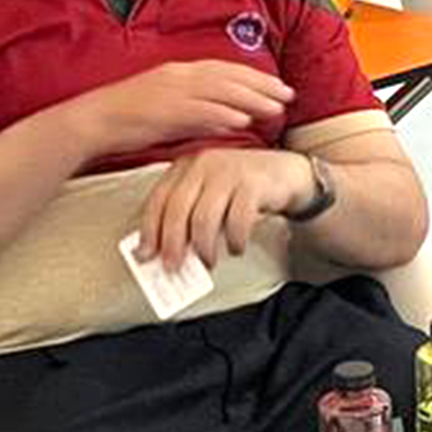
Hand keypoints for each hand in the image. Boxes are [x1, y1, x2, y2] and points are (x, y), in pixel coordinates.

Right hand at [64, 61, 292, 164]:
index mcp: (178, 71)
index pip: (225, 70)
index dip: (255, 77)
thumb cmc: (128, 119)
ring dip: (250, 99)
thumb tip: (230, 120)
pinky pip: (198, 111)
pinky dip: (221, 114)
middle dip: (262, 86)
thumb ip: (200, 112)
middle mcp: (178, 76)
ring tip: (275, 109)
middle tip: (289, 95)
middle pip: (230, 77)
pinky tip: (241, 121)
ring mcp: (170, 92)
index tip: (279, 85)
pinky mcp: (162, 111)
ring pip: (220, 92)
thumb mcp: (168, 109)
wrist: (92, 122)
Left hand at [135, 146, 319, 269]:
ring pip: (204, 218)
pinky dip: (234, 241)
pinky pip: (237, 221)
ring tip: (208, 262)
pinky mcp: (253, 184)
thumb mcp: (209, 194)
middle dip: (172, 244)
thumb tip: (165, 251)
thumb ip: (187, 214)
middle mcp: (204, 164)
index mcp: (186, 165)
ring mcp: (229, 171)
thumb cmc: (241, 189)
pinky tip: (236, 249)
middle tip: (173, 267)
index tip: (145, 255)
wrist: (286, 172)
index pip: (158, 199)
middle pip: (177, 210)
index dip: (149, 230)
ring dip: (204, 248)